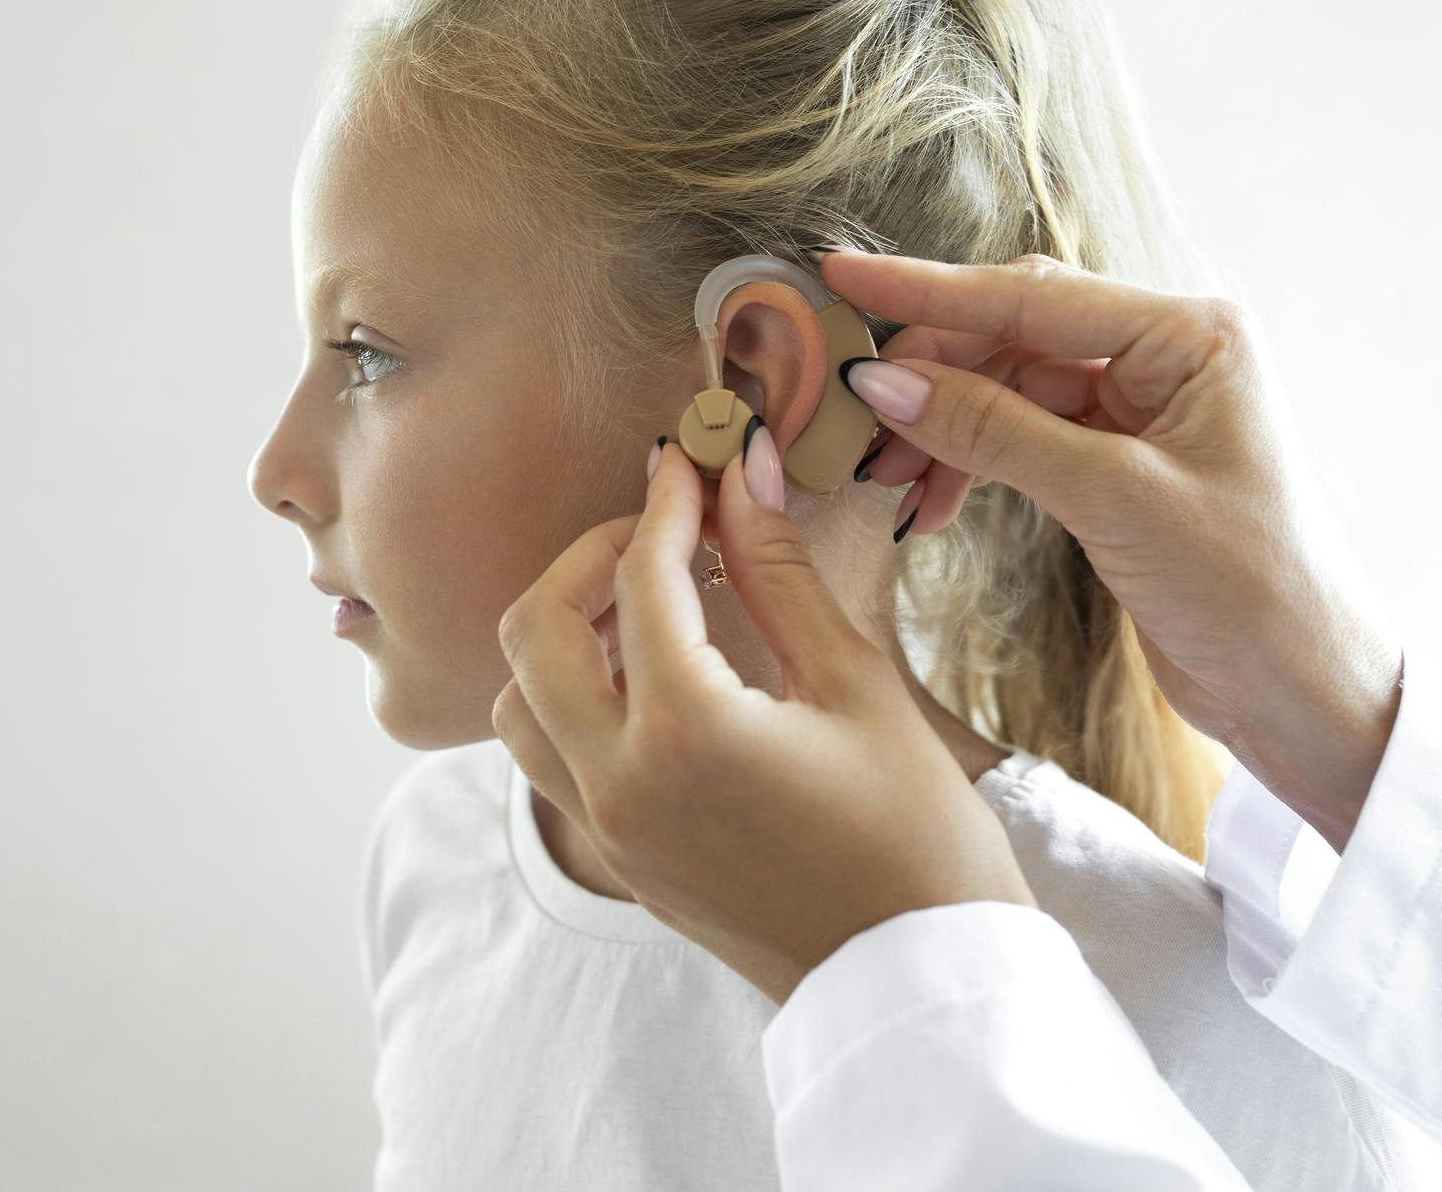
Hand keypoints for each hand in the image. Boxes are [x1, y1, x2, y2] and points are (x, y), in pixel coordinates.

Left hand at [492, 440, 1036, 1004]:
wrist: (921, 981)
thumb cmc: (918, 836)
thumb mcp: (858, 686)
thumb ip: (780, 573)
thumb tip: (741, 475)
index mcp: (686, 733)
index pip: (642, 578)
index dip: (667, 501)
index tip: (695, 459)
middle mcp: (620, 785)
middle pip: (534, 632)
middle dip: (589, 558)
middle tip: (660, 529)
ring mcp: (610, 833)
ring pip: (519, 703)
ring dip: (563, 635)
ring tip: (648, 604)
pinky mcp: (623, 864)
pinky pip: (549, 761)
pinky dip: (570, 700)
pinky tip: (648, 676)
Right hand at [824, 249, 1402, 848]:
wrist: (1306, 692)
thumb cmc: (1248, 588)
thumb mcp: (1114, 499)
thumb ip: (995, 433)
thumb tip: (885, 383)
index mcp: (1191, 336)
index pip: (1033, 295)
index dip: (928, 290)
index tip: (842, 279)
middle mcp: (1169, 358)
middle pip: (1014, 336)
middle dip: (930, 373)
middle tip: (850, 410)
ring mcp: (1143, 412)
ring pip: (1010, 391)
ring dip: (942, 427)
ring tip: (883, 475)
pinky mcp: (1121, 467)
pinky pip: (1022, 440)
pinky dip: (971, 464)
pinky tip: (929, 503)